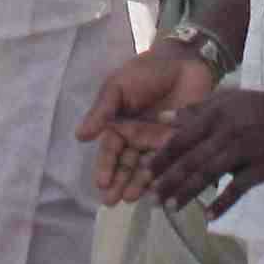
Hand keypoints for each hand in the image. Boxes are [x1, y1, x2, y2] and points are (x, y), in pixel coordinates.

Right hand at [77, 43, 221, 204]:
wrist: (184, 61)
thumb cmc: (145, 72)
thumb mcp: (118, 86)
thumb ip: (102, 111)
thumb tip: (79, 136)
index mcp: (119, 126)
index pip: (109, 151)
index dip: (105, 167)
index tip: (101, 183)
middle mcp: (137, 140)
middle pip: (126, 166)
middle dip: (119, 183)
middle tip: (113, 201)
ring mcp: (158, 144)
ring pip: (147, 169)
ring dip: (139, 184)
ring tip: (133, 198)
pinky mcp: (180, 145)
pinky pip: (171, 164)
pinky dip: (166, 177)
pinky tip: (161, 190)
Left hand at [146, 79, 263, 214]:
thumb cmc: (261, 107)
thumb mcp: (228, 100)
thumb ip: (196, 110)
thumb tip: (164, 118)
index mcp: (215, 115)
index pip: (182, 138)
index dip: (162, 157)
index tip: (143, 172)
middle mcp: (225, 131)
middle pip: (191, 159)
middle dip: (168, 180)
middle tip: (150, 198)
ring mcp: (243, 150)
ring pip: (209, 174)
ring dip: (187, 192)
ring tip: (170, 208)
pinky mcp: (261, 167)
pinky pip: (238, 188)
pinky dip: (222, 202)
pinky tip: (209, 216)